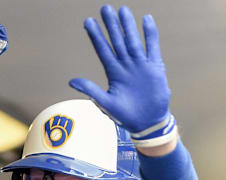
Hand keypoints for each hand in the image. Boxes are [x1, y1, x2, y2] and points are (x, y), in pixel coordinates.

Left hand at [69, 5, 173, 143]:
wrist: (147, 122)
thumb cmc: (125, 115)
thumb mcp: (105, 103)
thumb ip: (90, 90)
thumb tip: (71, 82)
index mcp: (113, 73)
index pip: (102, 49)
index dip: (95, 36)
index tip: (88, 22)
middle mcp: (125, 65)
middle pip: (117, 40)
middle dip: (111, 25)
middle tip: (105, 8)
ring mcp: (140, 65)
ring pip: (133, 40)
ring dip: (128, 26)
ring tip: (123, 10)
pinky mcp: (154, 68)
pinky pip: (152, 47)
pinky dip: (150, 34)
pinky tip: (146, 20)